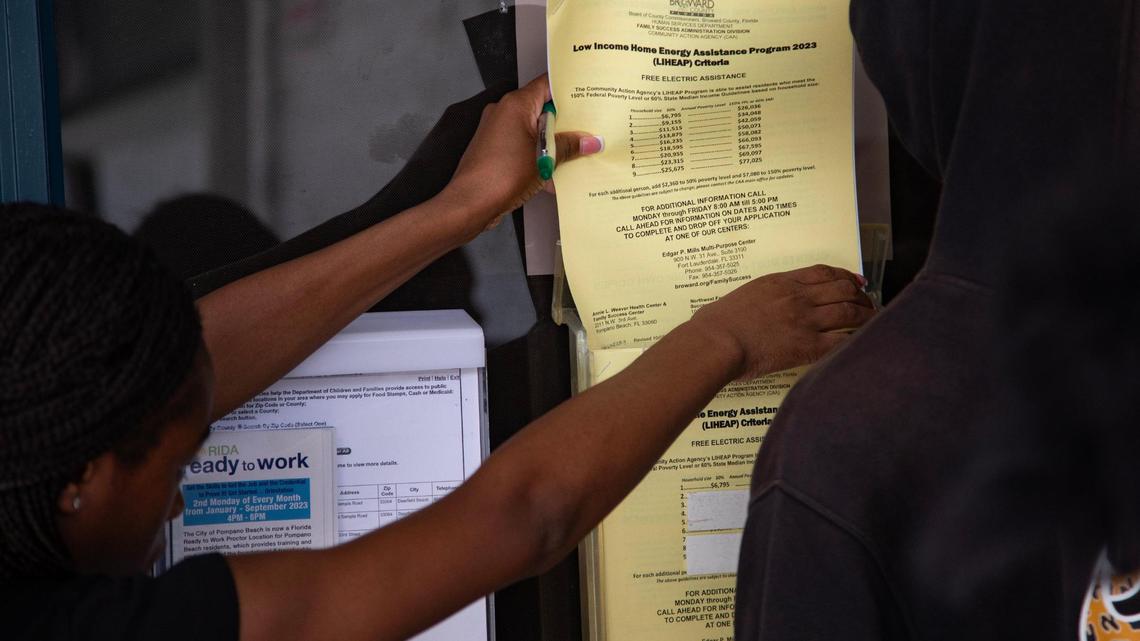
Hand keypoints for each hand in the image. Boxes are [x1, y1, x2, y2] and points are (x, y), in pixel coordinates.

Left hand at [442, 74, 601, 236]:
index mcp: (516, 104)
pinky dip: (537, 156)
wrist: (471, 203)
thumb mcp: (545, 159)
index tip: (588, 97)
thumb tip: (588, 141)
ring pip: (533, 130)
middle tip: (587, 131)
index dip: (569, 90)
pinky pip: (522, 146)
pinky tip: (553, 175)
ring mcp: (497, 131)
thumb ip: (568, 147)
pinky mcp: (494, 149)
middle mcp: (504, 112)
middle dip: (565, 123)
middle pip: (542, 109)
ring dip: (552, 143)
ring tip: (573, 155)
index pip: (547, 85)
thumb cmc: (500, 176)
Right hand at [689, 265, 875, 379]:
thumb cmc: (717, 322)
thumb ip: (761, 296)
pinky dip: (857, 340)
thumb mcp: (743, 296)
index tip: (856, 281)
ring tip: (873, 321)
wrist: (716, 340)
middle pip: (843, 289)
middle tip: (868, 303)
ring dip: (866, 316)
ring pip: (849, 312)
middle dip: (861, 296)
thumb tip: (762, 304)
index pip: (823, 273)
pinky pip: (843, 341)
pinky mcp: (807, 346)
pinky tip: (863, 343)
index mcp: (781, 282)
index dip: (845, 275)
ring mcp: (805, 321)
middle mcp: (798, 297)